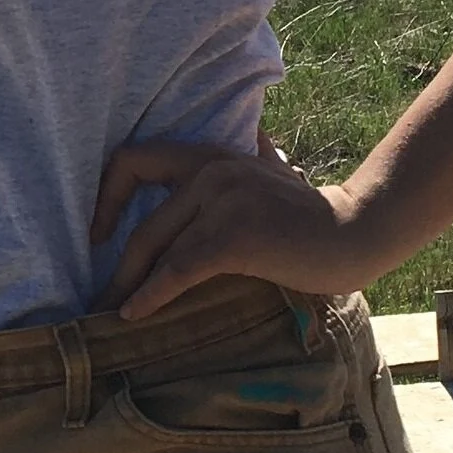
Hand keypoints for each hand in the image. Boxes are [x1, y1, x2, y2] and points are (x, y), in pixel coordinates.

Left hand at [91, 135, 393, 318]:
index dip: (107, 195)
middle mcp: (212, 169)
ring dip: (128, 286)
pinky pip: (179, 269)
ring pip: (157, 248)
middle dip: (117, 263)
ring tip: (111, 314)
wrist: (355, 232)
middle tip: (99, 295)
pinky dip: (151, 295)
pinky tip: (134, 314)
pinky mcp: (235, 236)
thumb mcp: (270, 173)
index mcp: (211, 155)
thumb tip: (253, 138)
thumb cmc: (310, 215)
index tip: (97, 232)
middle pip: (144, 220)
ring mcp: (224, 200)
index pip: (135, 159)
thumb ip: (251, 156)